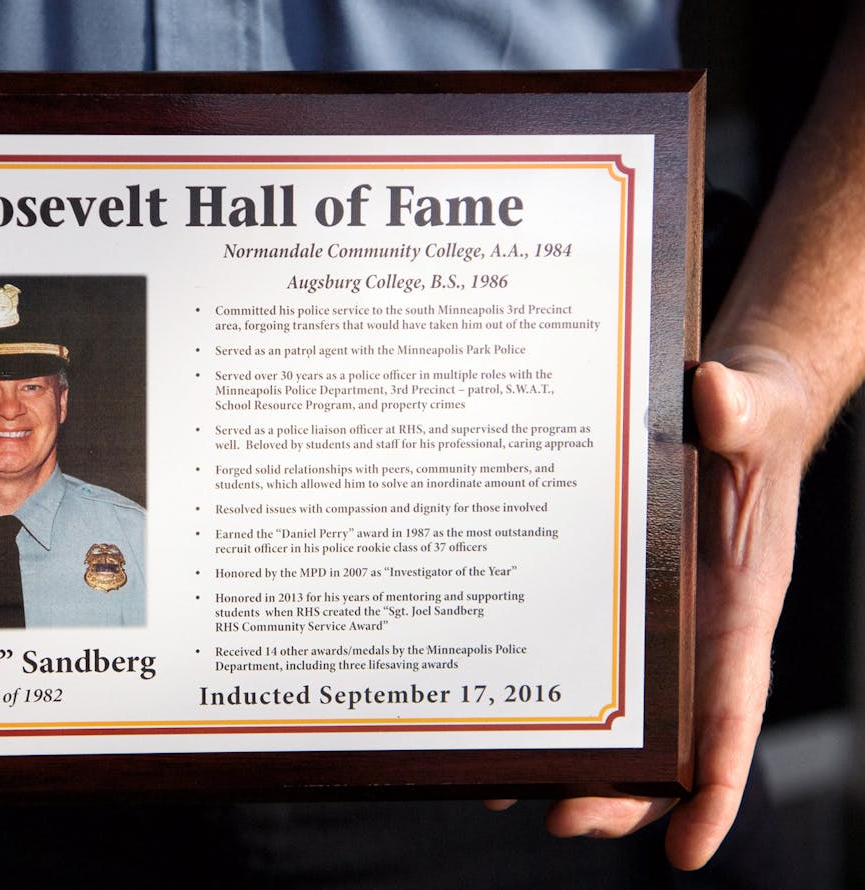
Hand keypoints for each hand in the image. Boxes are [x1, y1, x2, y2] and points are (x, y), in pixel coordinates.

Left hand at [488, 349, 811, 869]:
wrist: (724, 405)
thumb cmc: (747, 422)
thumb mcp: (748, 413)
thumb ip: (739, 412)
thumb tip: (715, 394)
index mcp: (740, 613)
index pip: (736, 714)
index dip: (719, 788)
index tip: (688, 849)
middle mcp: (693, 636)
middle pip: (667, 743)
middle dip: (621, 792)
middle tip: (562, 817)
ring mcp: (646, 627)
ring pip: (616, 719)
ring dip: (571, 763)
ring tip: (505, 789)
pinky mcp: (604, 603)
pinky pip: (573, 662)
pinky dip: (542, 699)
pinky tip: (490, 716)